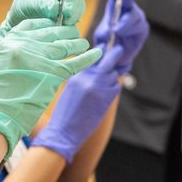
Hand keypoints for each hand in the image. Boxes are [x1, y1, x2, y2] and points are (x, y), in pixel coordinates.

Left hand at [0, 0, 97, 51]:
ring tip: (65, 14)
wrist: (30, 23)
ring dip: (72, 0)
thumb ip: (42, 4)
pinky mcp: (77, 1)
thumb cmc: (26, 6)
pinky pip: (78, 6)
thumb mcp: (29, 3)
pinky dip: (73, 13)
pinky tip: (65, 19)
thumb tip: (57, 11)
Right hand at [0, 19, 101, 157]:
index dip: (49, 23)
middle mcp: (24, 44)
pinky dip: (88, 58)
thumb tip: (39, 43)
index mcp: (10, 40)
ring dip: (77, 43)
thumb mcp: (2, 63)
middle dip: (66, 32)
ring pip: (65, 45)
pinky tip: (96, 53)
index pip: (35, 23)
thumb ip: (18, 50)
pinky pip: (75, 62)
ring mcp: (39, 58)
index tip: (56, 25)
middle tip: (74, 33)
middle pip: (52, 31)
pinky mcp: (52, 74)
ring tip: (83, 44)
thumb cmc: (0, 94)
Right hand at [31, 44, 122, 162]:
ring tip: (109, 81)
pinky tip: (107, 93)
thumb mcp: (69, 90)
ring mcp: (97, 87)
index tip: (104, 51)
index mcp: (75, 75)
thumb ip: (81, 78)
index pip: (91, 57)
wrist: (63, 132)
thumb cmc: (63, 114)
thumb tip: (94, 71)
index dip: (100, 53)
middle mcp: (87, 78)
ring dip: (113, 76)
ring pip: (113, 74)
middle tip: (118, 49)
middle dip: (114, 53)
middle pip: (106, 59)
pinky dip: (114, 87)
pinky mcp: (105, 98)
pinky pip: (115, 87)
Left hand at [92, 0, 148, 74]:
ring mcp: (136, 18)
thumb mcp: (101, 36)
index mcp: (114, 8)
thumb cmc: (107, 43)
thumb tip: (110, 29)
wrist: (116, 59)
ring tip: (116, 30)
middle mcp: (127, 10)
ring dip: (124, 22)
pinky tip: (121, 32)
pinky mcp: (143, 28)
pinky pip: (138, 26)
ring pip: (133, 16)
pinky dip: (128, 29)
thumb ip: (105, 32)